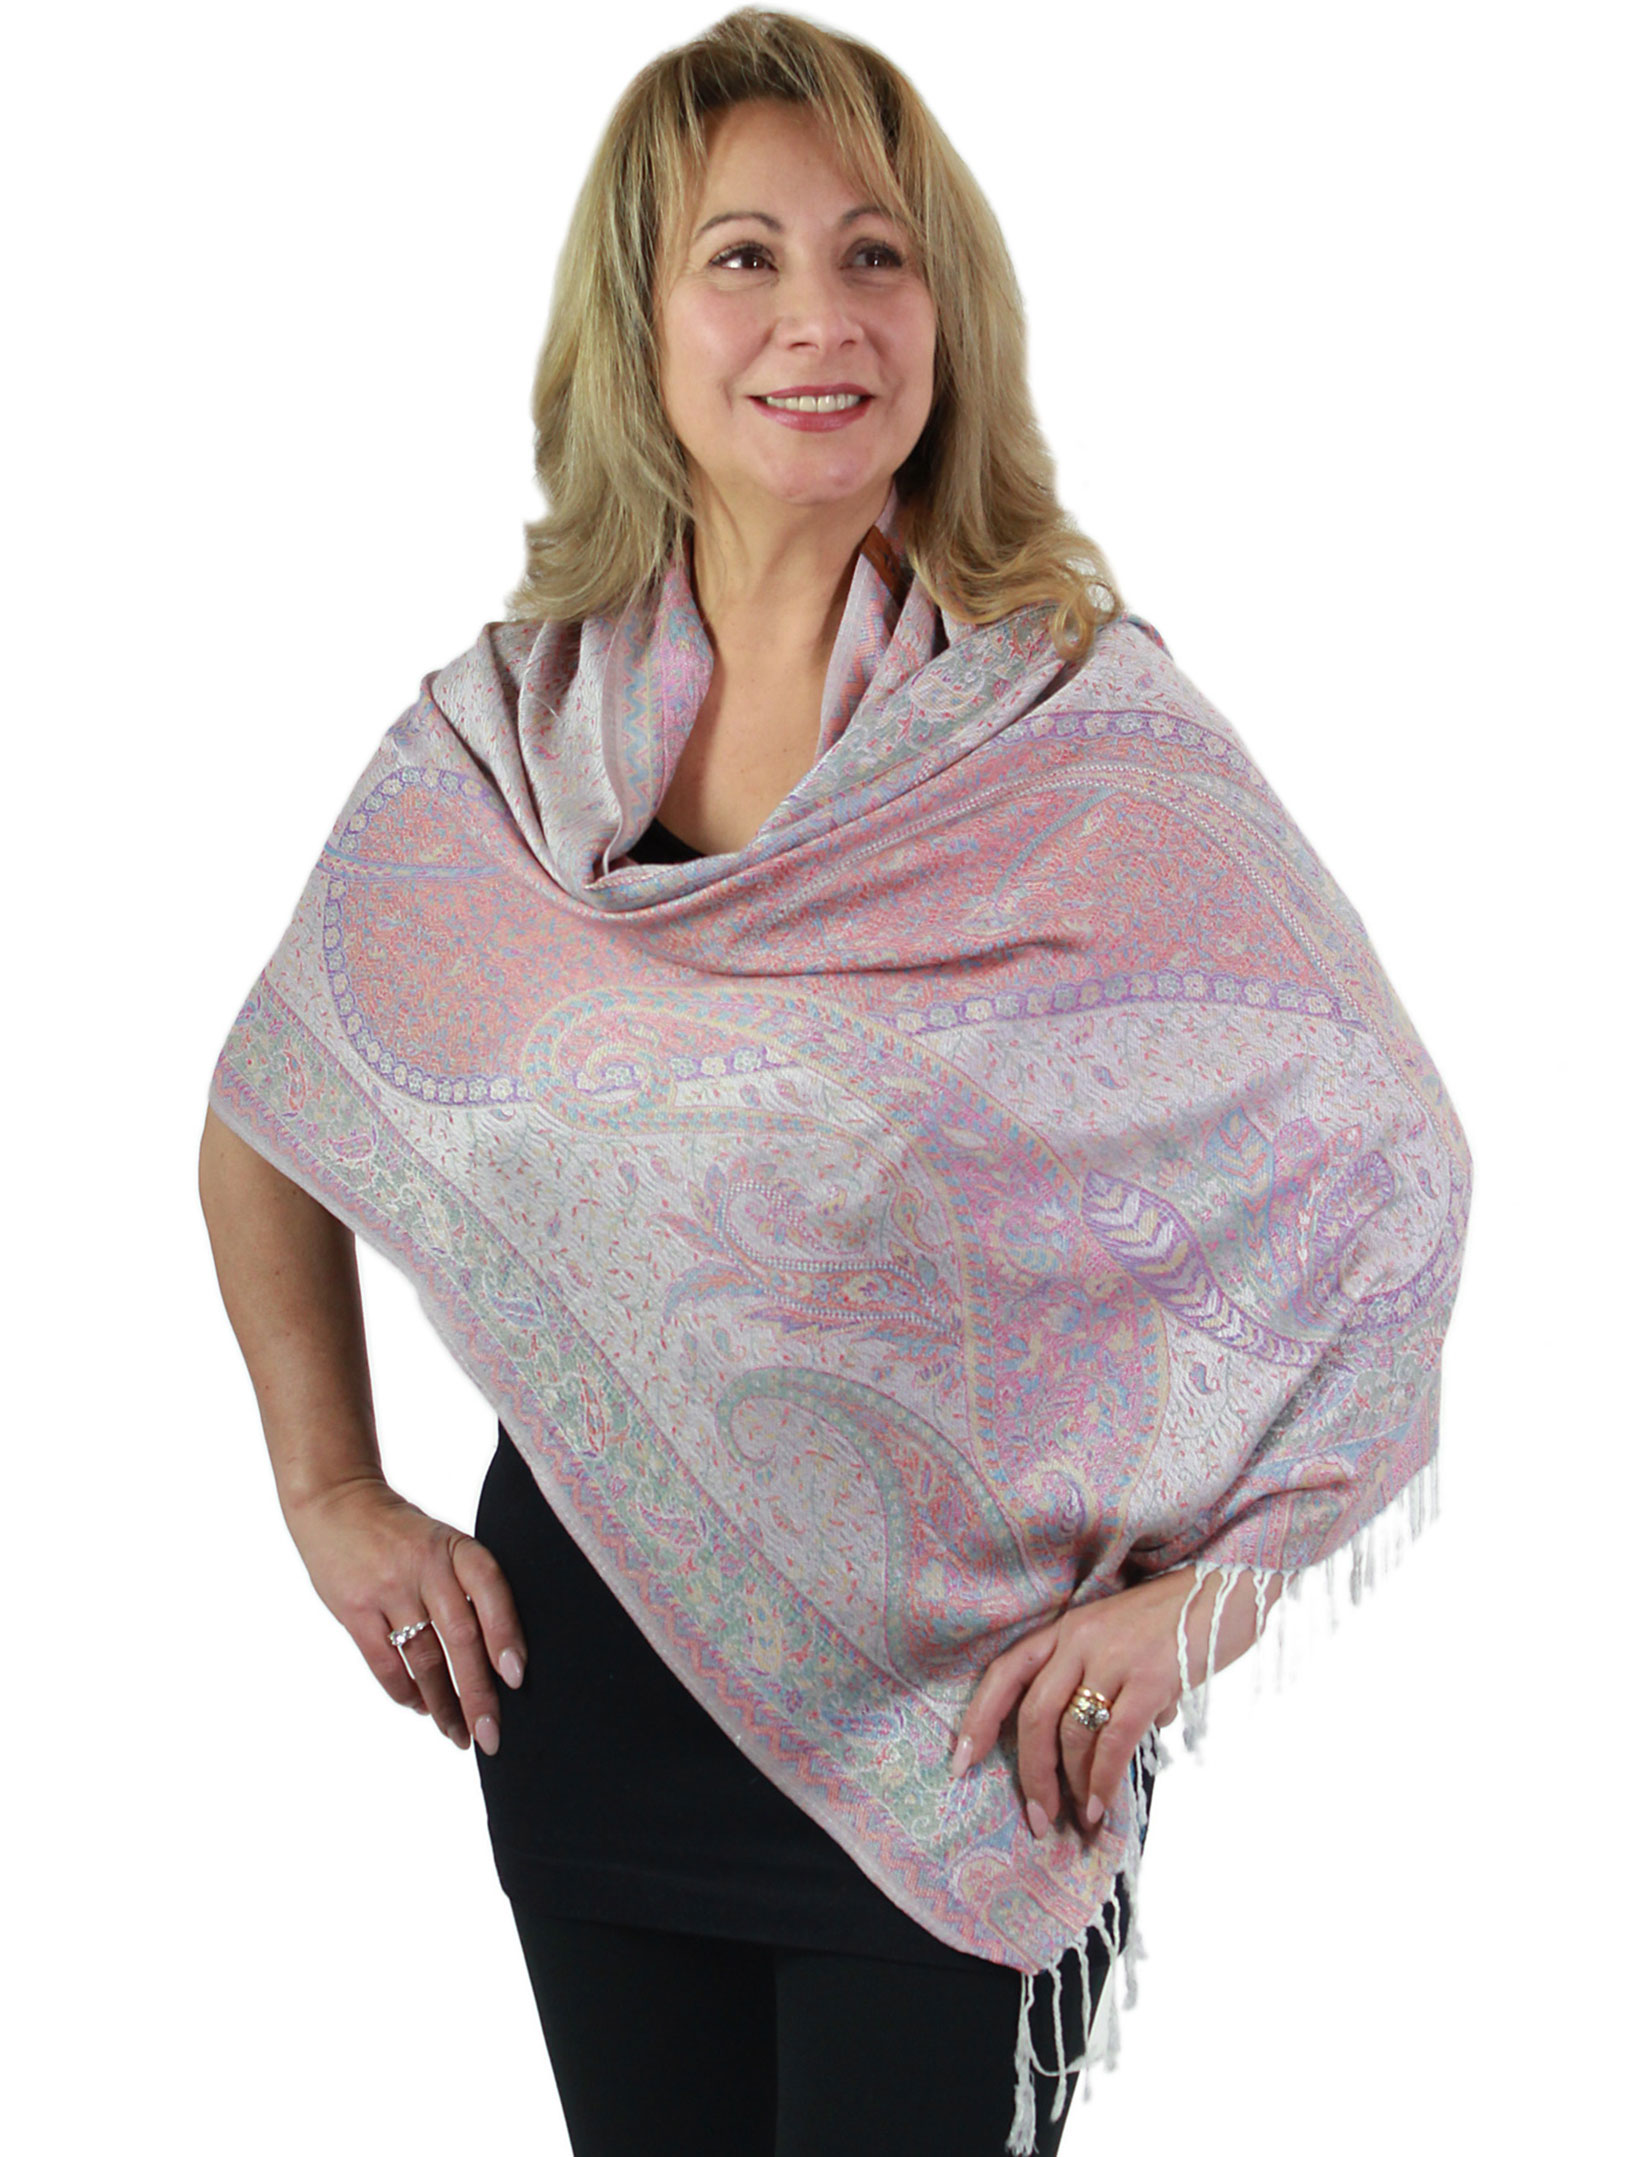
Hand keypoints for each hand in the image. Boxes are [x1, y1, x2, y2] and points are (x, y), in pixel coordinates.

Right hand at [285, 1474, 526, 1754]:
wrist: (337, 1501)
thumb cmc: (403, 1533)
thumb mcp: (443, 1541)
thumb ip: (466, 1585)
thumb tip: (499, 1655)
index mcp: (455, 1547)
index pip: (489, 1590)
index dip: (506, 1633)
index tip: (516, 1678)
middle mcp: (424, 1566)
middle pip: (459, 1637)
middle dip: (478, 1693)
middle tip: (491, 1736)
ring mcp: (387, 1588)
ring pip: (423, 1659)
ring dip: (443, 1704)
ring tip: (458, 1734)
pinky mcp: (354, 1609)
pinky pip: (384, 1662)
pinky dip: (404, 1691)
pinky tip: (420, 1708)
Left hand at [948, 1567, 1272, 1840]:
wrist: (1226, 1585)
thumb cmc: (1175, 1618)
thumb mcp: (1123, 1639)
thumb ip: (1106, 1685)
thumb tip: (1112, 1748)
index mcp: (1066, 1628)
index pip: (1006, 1673)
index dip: (979, 1719)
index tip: (961, 1763)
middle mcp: (1080, 1639)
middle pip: (1034, 1715)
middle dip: (1031, 1774)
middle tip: (1038, 1818)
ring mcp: (1113, 1656)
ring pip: (1073, 1733)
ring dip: (1074, 1786)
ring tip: (1081, 1820)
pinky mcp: (1149, 1677)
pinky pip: (1114, 1740)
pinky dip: (1104, 1781)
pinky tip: (1102, 1808)